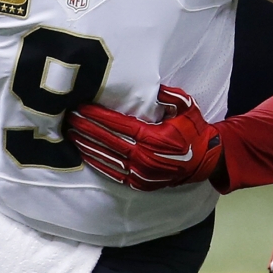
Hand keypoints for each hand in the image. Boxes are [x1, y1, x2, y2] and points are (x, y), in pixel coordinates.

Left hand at [67, 85, 220, 190]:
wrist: (204, 162)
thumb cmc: (193, 131)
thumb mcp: (187, 108)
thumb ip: (171, 96)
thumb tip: (156, 88)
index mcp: (153, 137)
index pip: (118, 125)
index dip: (97, 116)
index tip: (81, 108)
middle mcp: (144, 156)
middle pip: (107, 140)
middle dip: (86, 128)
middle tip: (68, 117)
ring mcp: (140, 172)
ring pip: (106, 157)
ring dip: (86, 144)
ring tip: (71, 133)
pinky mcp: (138, 183)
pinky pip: (112, 172)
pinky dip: (97, 162)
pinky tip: (85, 153)